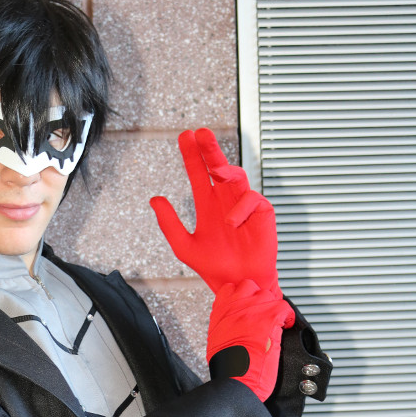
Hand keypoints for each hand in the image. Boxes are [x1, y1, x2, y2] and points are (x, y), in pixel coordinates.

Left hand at [150, 128, 280, 296]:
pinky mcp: (261, 212)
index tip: (185, 136)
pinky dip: (239, 208)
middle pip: (217, 166)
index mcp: (207, 204)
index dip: (192, 155)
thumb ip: (169, 223)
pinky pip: (250, 200)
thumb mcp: (184, 246)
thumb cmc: (214, 268)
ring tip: (215, 168)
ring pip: (236, 175)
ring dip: (225, 168)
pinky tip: (232, 222)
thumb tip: (155, 199)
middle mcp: (225, 200)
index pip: (198, 173)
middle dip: (209, 148)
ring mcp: (243, 204)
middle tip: (201, 132)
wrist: (238, 284)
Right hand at [207, 281, 295, 401]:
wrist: (236, 379)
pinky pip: (285, 308)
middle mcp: (235, 306)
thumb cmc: (226, 367)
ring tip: (274, 321)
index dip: (242, 296)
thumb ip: (225, 324)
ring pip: (268, 295)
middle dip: (257, 298)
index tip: (247, 305)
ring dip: (272, 307)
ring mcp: (252, 310)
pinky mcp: (269, 318)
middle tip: (262, 313)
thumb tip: (234, 322)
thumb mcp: (216, 340)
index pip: (230, 289)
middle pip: (250, 287)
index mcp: (220, 312)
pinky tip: (284, 327)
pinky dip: (288, 317)